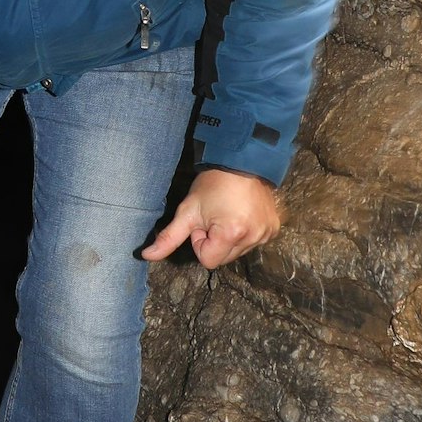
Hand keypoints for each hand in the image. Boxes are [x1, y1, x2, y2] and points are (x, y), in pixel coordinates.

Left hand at [142, 168, 280, 270]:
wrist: (241, 161)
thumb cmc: (212, 185)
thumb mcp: (187, 211)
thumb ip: (168, 238)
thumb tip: (147, 256)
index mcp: (231, 234)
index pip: (208, 260)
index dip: (200, 242)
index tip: (203, 221)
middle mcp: (252, 237)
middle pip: (223, 258)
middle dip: (215, 242)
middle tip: (214, 216)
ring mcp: (266, 234)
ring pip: (238, 252)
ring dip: (229, 238)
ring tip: (228, 213)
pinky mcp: (273, 229)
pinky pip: (253, 242)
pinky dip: (245, 233)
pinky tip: (241, 214)